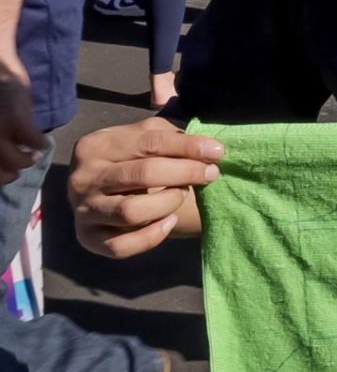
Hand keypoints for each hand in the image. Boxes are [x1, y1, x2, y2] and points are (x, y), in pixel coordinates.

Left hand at [0, 61, 46, 185]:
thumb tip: (4, 156)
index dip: (0, 176)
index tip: (7, 172)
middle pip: (0, 174)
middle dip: (11, 174)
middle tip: (19, 166)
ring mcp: (0, 130)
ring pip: (17, 162)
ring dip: (28, 160)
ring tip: (33, 155)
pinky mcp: (17, 120)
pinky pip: (35, 142)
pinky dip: (41, 144)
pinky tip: (42, 142)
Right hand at [69, 119, 224, 259]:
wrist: (102, 194)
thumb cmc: (131, 160)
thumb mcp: (144, 136)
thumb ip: (167, 127)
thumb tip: (191, 125)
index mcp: (96, 145)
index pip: (149, 141)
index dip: (188, 146)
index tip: (217, 151)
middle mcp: (83, 177)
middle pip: (143, 174)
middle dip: (185, 173)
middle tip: (210, 174)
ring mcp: (84, 210)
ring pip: (131, 212)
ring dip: (168, 203)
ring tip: (183, 194)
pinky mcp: (88, 239)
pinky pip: (121, 246)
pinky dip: (151, 237)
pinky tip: (169, 222)